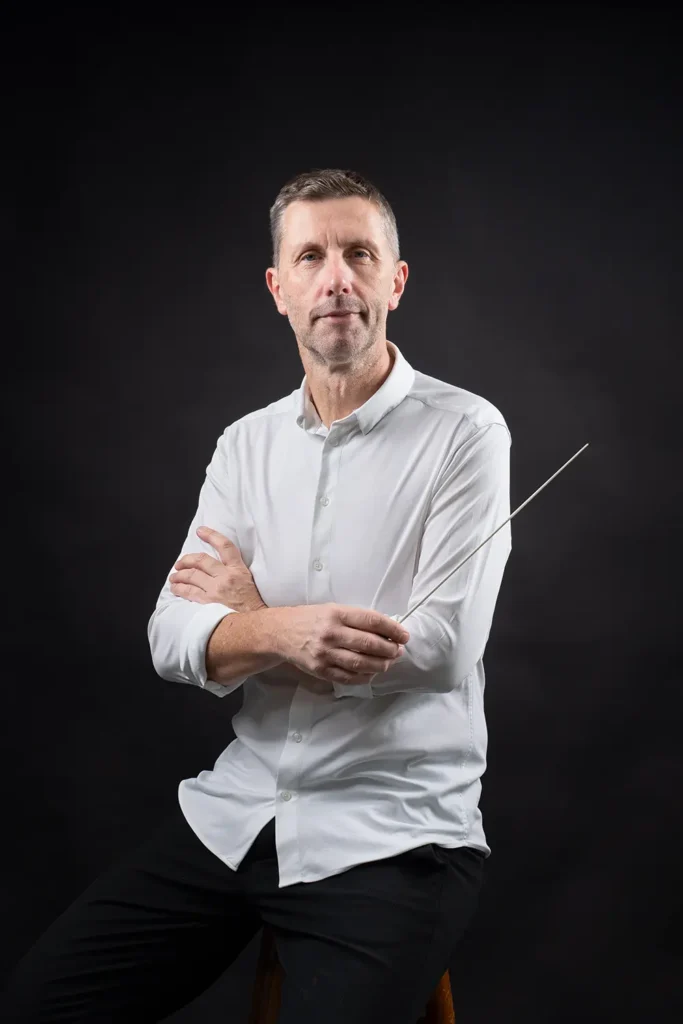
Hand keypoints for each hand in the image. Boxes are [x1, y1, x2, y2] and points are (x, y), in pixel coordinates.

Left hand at [169, 526, 265, 613]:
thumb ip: (235, 571)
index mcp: (238, 569)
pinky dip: (179, 589)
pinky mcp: (208, 603)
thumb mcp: (249, 580)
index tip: (200, 531)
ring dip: (179, 575)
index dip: (211, 535)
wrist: (255, 623)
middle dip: (186, 559)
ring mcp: (216, 590)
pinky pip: (189, 592)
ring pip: (192, 576)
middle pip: (201, 560)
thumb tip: (216, 565)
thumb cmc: (253, 604)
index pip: (225, 546)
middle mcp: (226, 577)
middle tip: (180, 563)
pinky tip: (175, 588)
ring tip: (174, 577)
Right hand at [269, 603, 408, 684]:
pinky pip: (348, 677)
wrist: (280, 633)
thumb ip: (356, 618)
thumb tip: (386, 630)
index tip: (404, 635)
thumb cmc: (311, 618)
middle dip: (389, 649)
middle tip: (398, 651)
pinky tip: (372, 673)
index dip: (392, 629)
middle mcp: (331, 633)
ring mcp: (325, 654)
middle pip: (369, 644)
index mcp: (336, 613)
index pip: (371, 621)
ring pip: (361, 663)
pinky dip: (364, 677)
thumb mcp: (332, 609)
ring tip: (388, 663)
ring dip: (380, 665)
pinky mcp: (320, 670)